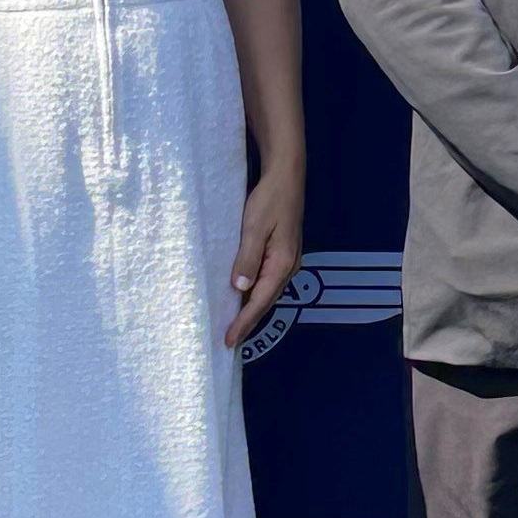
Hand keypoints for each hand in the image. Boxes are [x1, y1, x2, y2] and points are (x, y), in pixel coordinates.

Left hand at [225, 163, 305, 350]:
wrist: (286, 176)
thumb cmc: (269, 199)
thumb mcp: (253, 227)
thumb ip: (247, 258)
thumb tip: (240, 288)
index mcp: (281, 263)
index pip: (259, 301)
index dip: (243, 322)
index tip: (229, 340)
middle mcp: (288, 267)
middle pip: (265, 302)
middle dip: (248, 322)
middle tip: (229, 341)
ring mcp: (287, 261)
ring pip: (267, 293)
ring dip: (251, 310)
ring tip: (234, 326)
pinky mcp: (282, 254)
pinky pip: (268, 281)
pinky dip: (255, 294)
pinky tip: (244, 297)